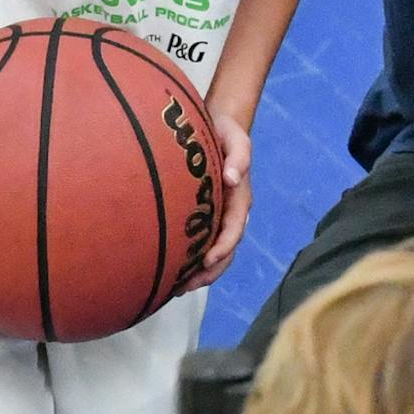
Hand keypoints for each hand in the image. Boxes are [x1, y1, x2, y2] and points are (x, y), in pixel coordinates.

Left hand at [174, 112, 252, 294]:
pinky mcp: (205, 214)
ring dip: (200, 272)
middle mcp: (231, 212)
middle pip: (226, 249)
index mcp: (240, 198)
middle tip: (186, 287)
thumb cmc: (226, 132)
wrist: (219, 126)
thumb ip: (239, 156)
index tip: (208, 261)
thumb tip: (232, 178)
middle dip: (209, 271)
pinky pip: (201, 241)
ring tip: (177, 288)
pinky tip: (173, 270)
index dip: (223, 247)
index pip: (235, 228)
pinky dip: (192, 259)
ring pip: (214, 251)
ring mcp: (219, 215)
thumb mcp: (237, 138)